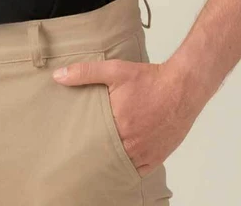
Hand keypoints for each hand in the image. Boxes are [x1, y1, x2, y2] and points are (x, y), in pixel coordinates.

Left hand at [52, 56, 201, 175]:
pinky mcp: (157, 157)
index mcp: (118, 124)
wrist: (182, 87)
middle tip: (81, 153)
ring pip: (120, 166)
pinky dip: (127, 168)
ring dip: (110, 162)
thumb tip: (58, 76)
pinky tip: (118, 162)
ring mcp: (145, 153)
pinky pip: (137, 171)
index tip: (71, 144)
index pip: (91, 142)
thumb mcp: (115, 70)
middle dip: (94, 154)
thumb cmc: (150, 79)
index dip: (81, 144)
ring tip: (98, 158)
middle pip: (105, 156)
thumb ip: (85, 73)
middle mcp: (131, 143)